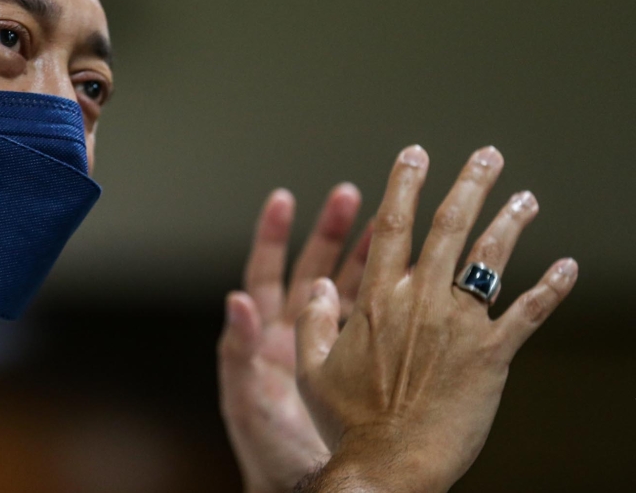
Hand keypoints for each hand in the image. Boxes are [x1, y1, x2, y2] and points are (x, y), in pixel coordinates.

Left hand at [218, 183, 373, 492]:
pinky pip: (383, 319)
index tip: (285, 198)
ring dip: (372, 254)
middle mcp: (300, 332)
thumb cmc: (267, 449)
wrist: (314, 486)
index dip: (275, 236)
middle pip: (317, 269)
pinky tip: (423, 270)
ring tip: (393, 220)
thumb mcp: (247, 399)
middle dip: (333, 232)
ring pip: (355, 287)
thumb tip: (235, 299)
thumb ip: (239, 350)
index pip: (268, 273)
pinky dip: (400, 294)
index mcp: (266, 335)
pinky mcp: (367, 361)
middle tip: (353, 195)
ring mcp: (335, 344)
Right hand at [295, 146, 576, 491]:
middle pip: (449, 228)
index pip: (391, 227)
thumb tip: (320, 282)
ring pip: (490, 260)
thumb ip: (314, 319)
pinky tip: (568, 266)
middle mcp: (419, 301)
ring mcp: (458, 326)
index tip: (415, 155)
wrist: (388, 467)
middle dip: (470, 184)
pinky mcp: (492, 356)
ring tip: (527, 197)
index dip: (404, 185)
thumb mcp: (311, 369)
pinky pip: (528, 314)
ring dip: (511, 222)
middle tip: (487, 155)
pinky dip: (551, 288)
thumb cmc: (346, 422)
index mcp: (375, 300)